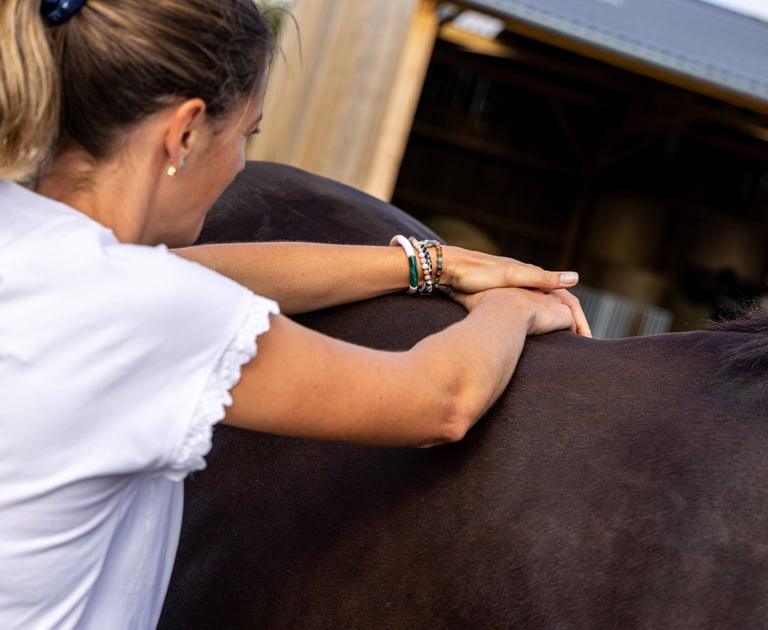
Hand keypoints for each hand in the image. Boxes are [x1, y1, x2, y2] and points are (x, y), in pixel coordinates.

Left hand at [440, 246, 591, 336]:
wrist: (448, 267)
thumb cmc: (477, 274)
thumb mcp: (512, 276)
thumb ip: (542, 278)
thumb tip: (577, 278)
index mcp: (533, 276)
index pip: (567, 300)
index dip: (579, 320)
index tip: (588, 341)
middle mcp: (527, 280)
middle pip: (558, 305)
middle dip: (571, 326)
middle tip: (580, 348)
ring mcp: (514, 287)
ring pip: (543, 309)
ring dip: (555, 325)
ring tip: (561, 345)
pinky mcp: (501, 294)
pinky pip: (527, 311)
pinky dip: (536, 324)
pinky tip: (531, 336)